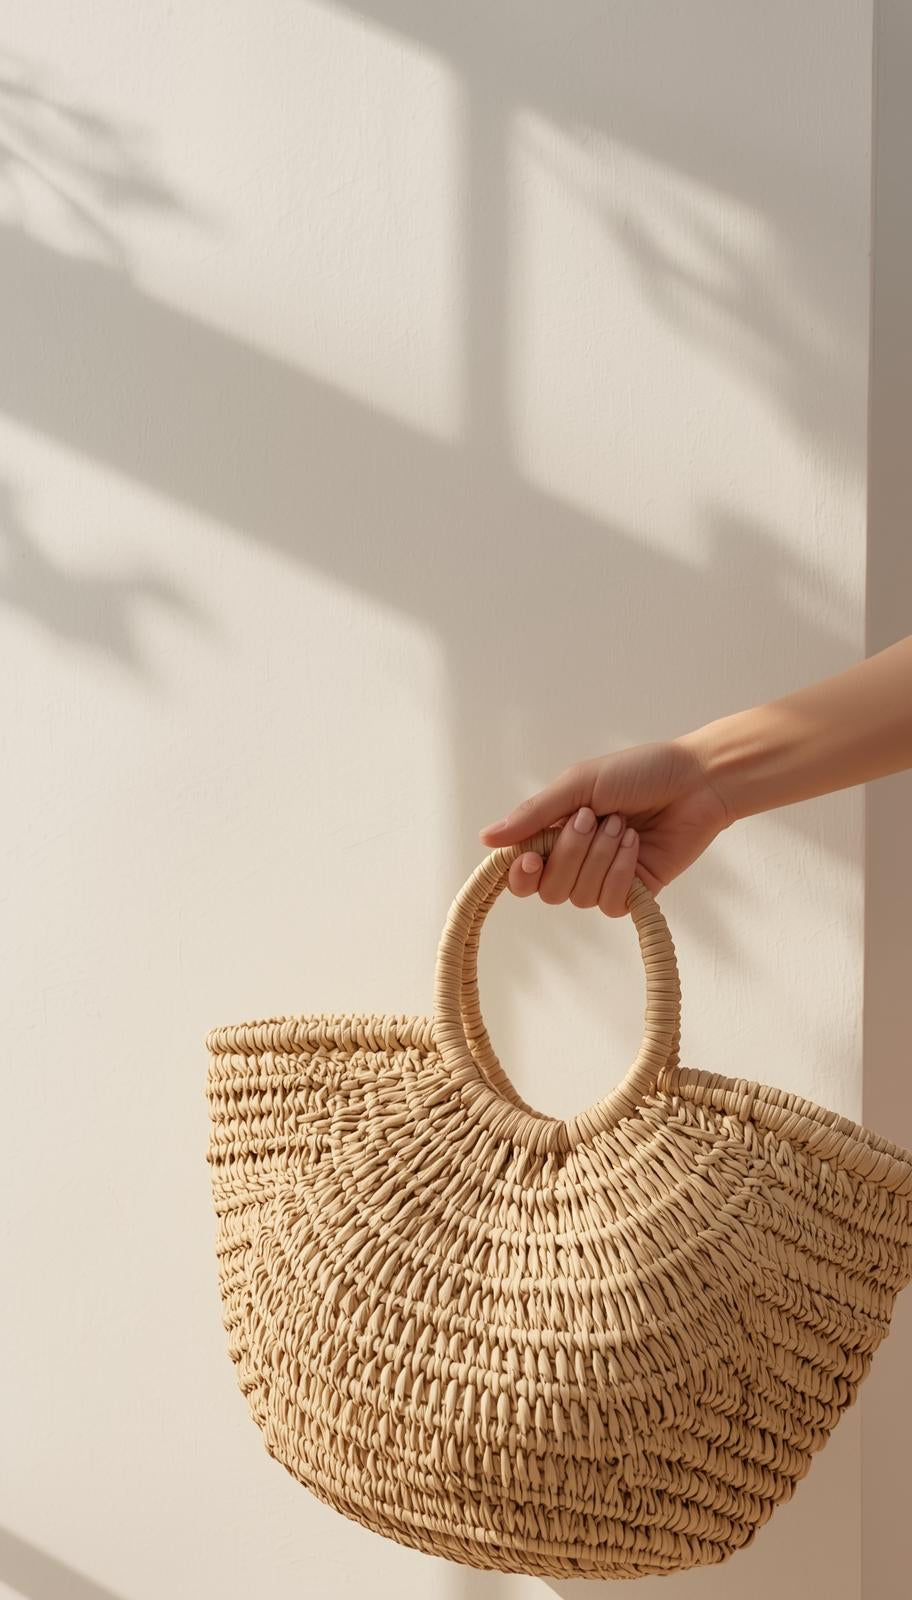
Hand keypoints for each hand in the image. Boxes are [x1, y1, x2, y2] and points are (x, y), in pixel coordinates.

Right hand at [478, 736, 731, 914]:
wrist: (697, 781)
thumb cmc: (640, 772)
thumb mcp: (579, 783)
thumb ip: (534, 814)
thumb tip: (487, 839)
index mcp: (556, 831)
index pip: (521, 871)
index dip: (520, 874)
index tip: (530, 859)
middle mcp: (576, 859)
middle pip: (548, 888)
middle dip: (570, 854)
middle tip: (595, 818)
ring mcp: (605, 878)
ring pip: (578, 896)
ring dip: (600, 857)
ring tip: (623, 826)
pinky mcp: (635, 892)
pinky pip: (609, 903)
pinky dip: (620, 873)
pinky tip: (636, 846)